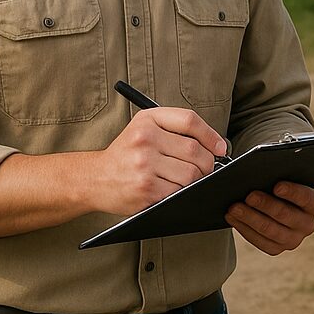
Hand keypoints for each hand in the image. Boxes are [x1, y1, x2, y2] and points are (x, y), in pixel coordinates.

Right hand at [96, 107, 227, 215]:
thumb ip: (175, 129)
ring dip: (194, 180)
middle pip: (194, 150)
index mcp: (147, 120)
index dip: (211, 135)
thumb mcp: (144, 128)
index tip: (220, 147)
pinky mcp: (145, 189)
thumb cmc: (126, 154)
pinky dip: (181, 193)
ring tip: (185, 180)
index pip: (189, 120)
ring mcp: (144, 165)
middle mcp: (145, 139)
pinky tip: (171, 189)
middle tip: (204, 168)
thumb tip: (215, 145)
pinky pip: (179, 191)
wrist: (93, 178)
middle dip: (207, 163)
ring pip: (190, 174)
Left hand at [225, 181, 313, 254]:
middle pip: (285, 215)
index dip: (292, 192)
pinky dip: (244, 228)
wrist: (278, 204)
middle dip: (265, 205)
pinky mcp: (277, 249)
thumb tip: (262, 174)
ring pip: (269, 230)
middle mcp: (308, 225)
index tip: (277, 186)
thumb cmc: (281, 187)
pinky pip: (259, 241)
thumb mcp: (286, 179)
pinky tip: (232, 217)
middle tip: (249, 196)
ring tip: (234, 207)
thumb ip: (280, 176)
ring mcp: (293, 240)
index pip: (306, 198)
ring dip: (250, 217)